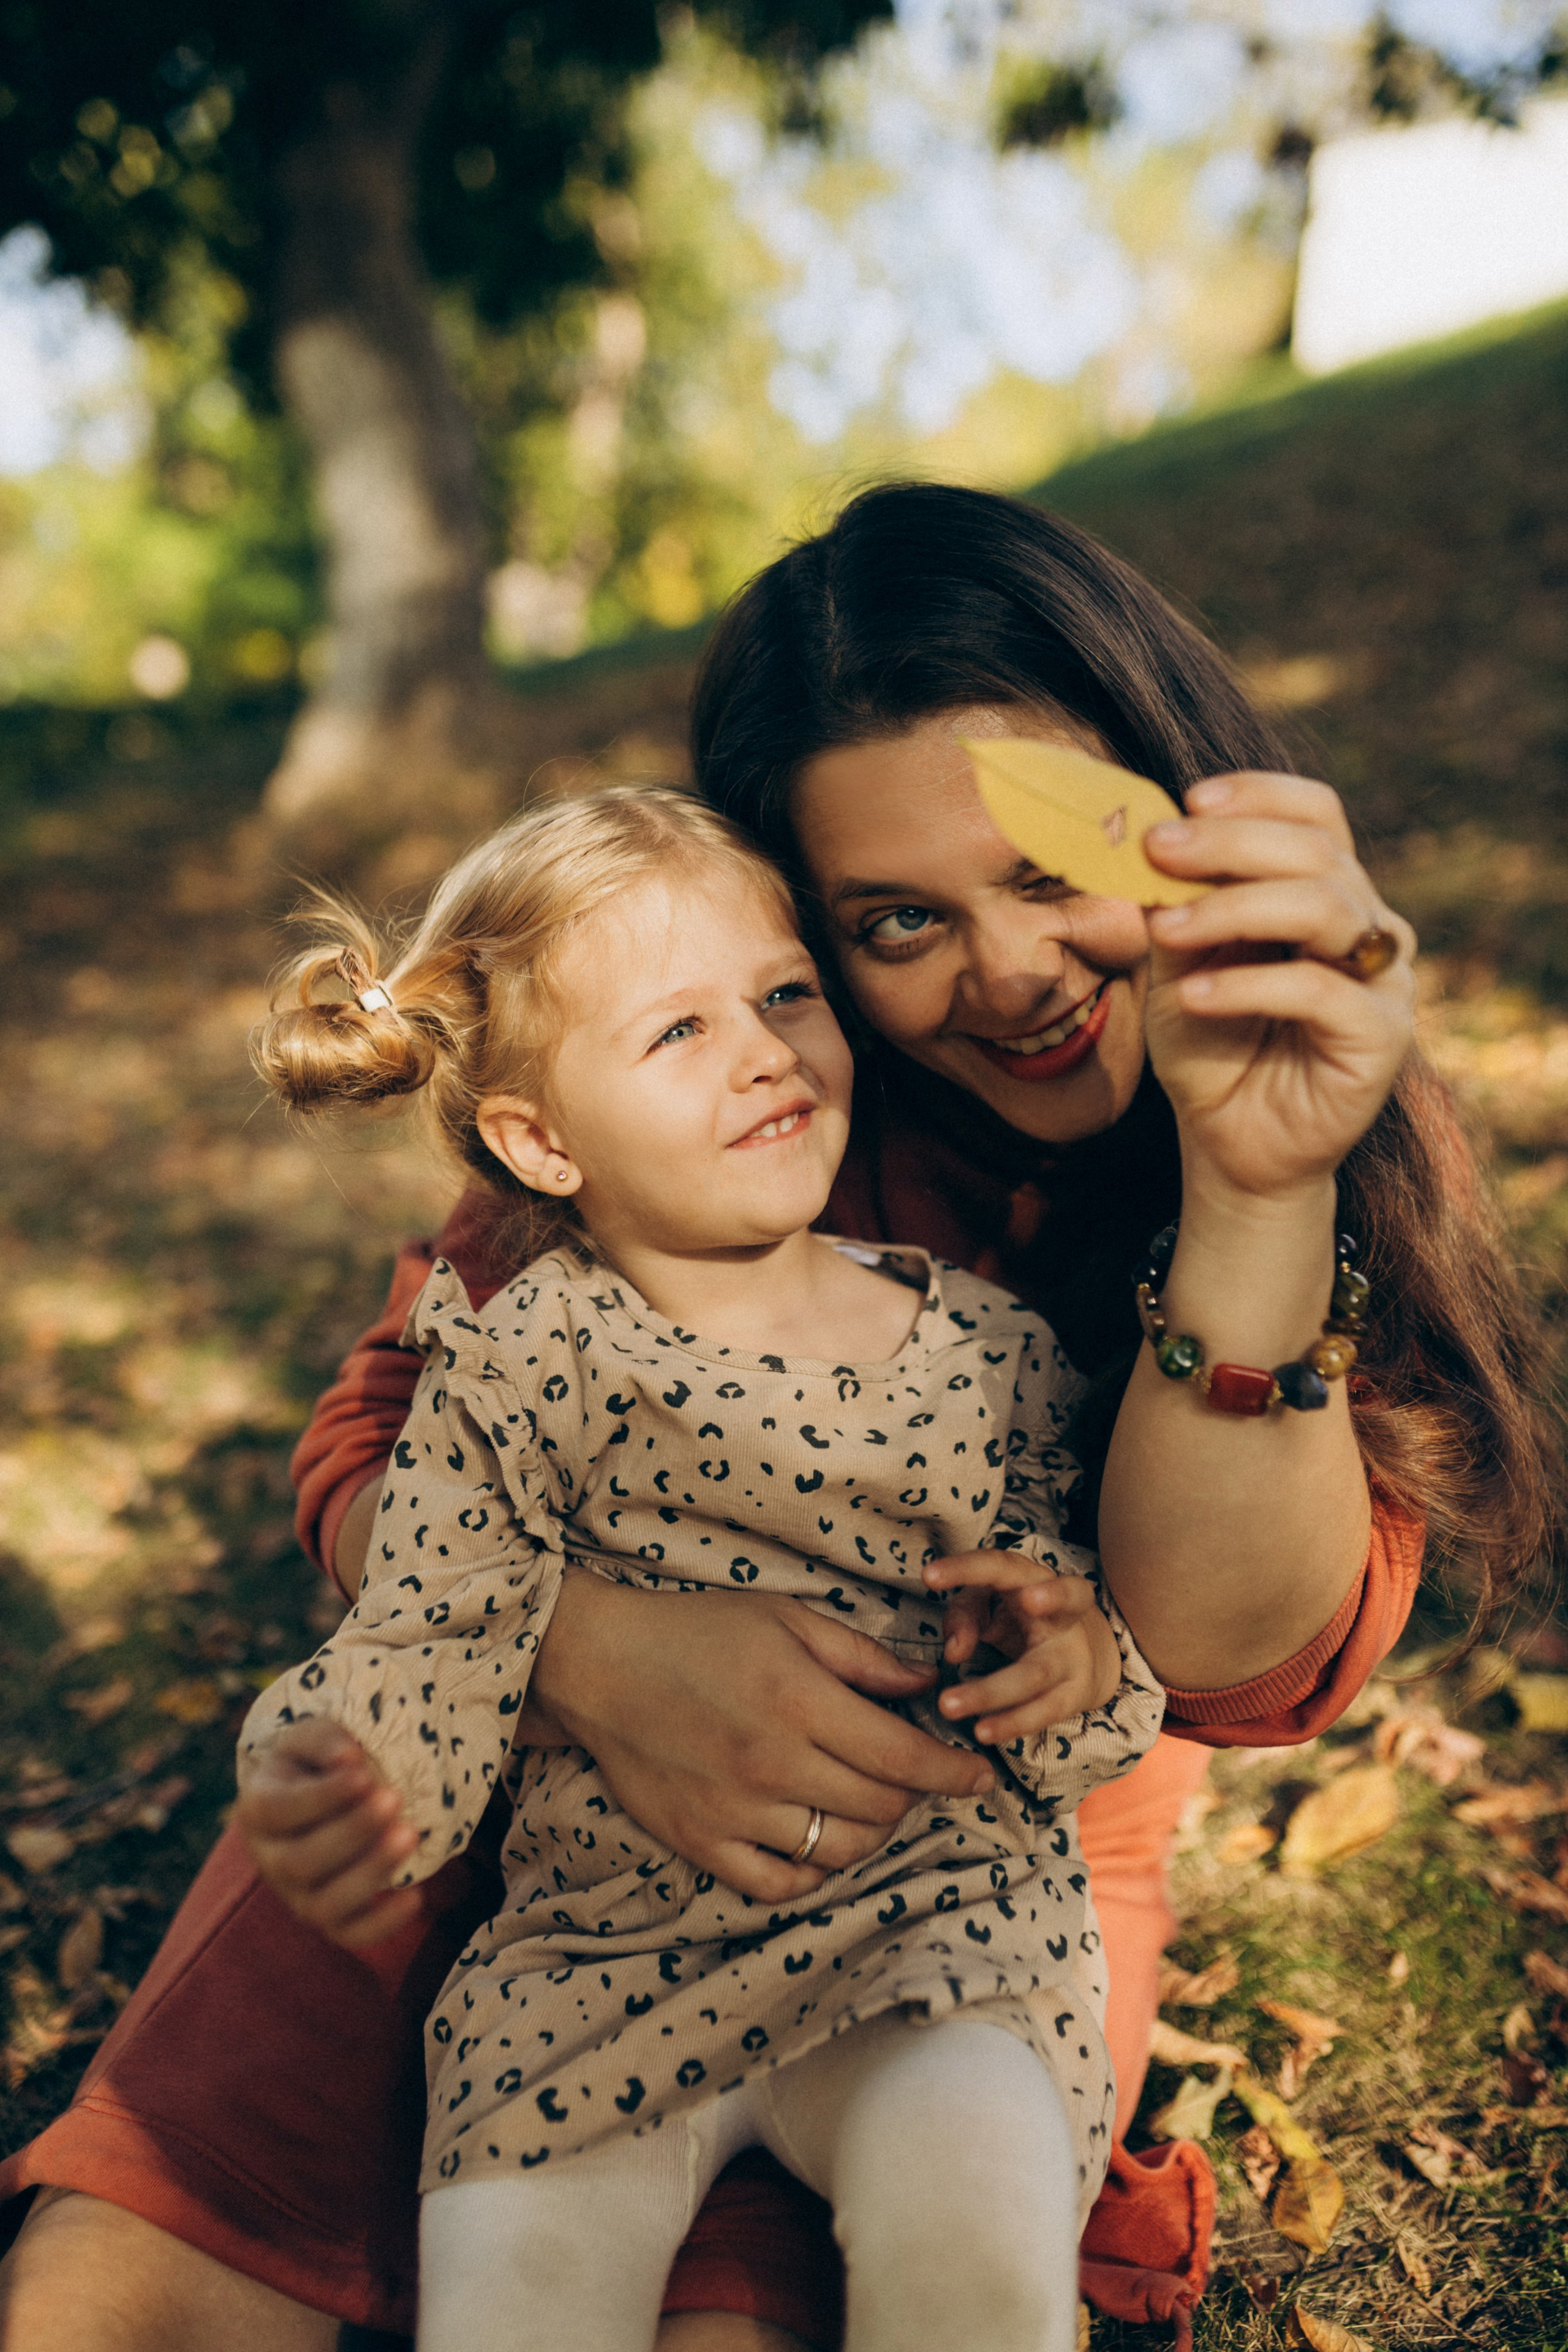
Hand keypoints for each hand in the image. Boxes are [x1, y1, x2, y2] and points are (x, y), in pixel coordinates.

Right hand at [236, 1718, 422, 1949]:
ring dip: (370, 1873)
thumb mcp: (312, 1738)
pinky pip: (350, 1935)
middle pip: (299, 1862)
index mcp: (259, 1809)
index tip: (364, 1775)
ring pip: (323, 1905)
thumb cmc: (316, 1764)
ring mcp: (298, 1896)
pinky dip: (382, 1924)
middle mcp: (271, 1860)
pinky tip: (416, 1896)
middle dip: (352, 1832)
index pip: (279, 1811)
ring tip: (410, 1835)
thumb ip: (325, 1740)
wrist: (318, 1799)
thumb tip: (348, 1758)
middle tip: (394, 1799)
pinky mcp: (329, 1918)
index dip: (321, 1797)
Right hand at [529, 1576, 995, 1903]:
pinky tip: (818, 1839)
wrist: (600, 1664)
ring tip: (870, 1805)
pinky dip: (813, 1871)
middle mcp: (773, 1765)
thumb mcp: (787, 1619)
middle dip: (913, 1796)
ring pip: (840, 1853)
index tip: (980, 1778)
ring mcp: (736, 1812)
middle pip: (881, 1810)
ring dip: (871, 1834)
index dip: (955, 1774)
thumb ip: (863, 1657)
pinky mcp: (702, 1842)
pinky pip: (780, 1884)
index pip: (906, 1759)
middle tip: (911, 1774)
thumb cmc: (698, 1631)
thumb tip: (926, 1685)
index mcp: (801, 1703)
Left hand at [920, 1555, 1120, 1744]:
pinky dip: (1012, 1723)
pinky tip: (983, 1731)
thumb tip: (953, 1651)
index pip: (1003, 1566)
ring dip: (990, 1691)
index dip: (966, 1568)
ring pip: (1035, 1673)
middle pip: (1058, 1604)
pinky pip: (1044, 1711)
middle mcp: (1064, 1614)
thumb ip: (965, 1615)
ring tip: (948, 1704)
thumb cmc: (1023, 1618)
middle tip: (992, 1617)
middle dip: (1042, 1601)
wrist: (1089, 1654)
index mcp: (1035, 1580)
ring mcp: (1073, 1656)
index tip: (928, 1577)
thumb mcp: (990, 1605)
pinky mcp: (1075, 1694)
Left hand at [1141, 774, 1415, 1202]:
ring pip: (1325, 906)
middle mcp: (1368, 925)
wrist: (1230, 1143)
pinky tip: (1194, 995)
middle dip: (1230, 843)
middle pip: (1317, 850)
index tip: (1188, 801)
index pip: (1316, 815)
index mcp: (1327, 893)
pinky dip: (1248, 985)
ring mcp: (1384, 979)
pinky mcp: (1382, 1035)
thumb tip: (1149, 841)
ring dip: (1232, 908)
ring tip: (1166, 929)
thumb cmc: (1211, 1047)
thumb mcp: (1178, 964)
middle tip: (1158, 850)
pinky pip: (1319, 990)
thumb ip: (1176, 905)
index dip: (1259, 796)